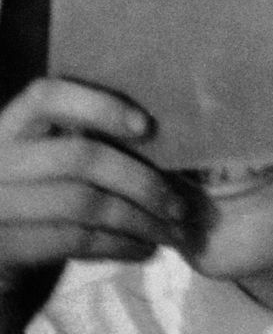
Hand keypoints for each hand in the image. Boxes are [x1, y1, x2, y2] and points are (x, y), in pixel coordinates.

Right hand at [0, 77, 197, 279]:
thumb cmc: (36, 195)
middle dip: (140, 181)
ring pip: (82, 204)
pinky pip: (72, 241)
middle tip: (180, 204)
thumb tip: (164, 138)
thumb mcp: (48, 157)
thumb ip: (82, 138)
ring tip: (172, 231)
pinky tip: (143, 249)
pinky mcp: (1, 247)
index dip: (98, 106)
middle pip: (79, 157)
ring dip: (138, 220)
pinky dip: (116, 246)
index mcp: (8, 126)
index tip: (146, 127)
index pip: (45, 97)